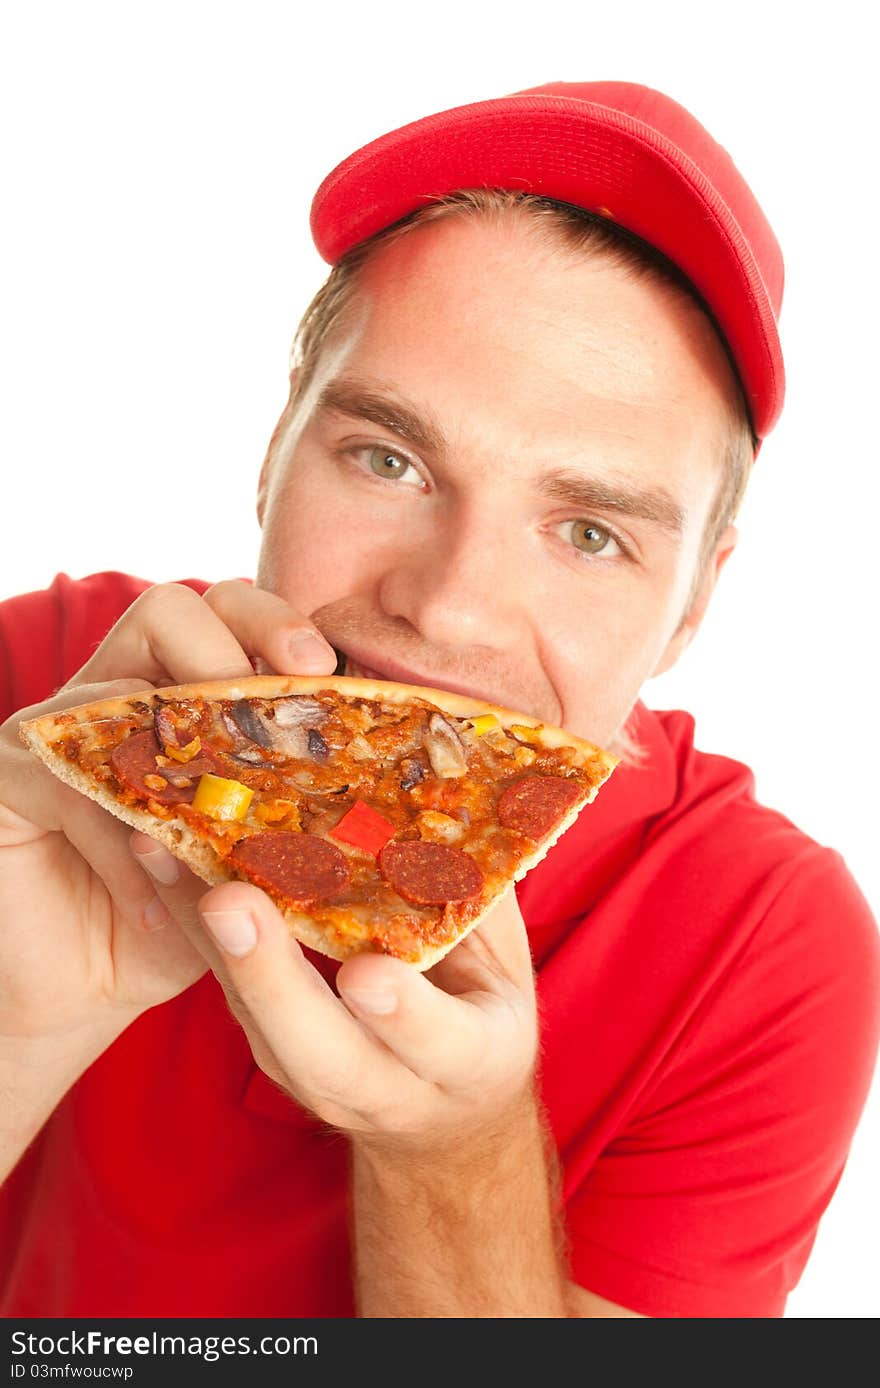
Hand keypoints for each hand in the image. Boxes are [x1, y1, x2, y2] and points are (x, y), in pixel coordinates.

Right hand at [0, 580, 337, 1054]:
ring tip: (219, 814)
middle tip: (278, 695)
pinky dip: (120, 848)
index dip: (277, 625)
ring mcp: (62, 729)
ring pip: (112, 686)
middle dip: (233, 643)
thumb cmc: (187, 917)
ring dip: (175, 751)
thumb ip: (301, 822)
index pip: (233, 616)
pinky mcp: (9, 776)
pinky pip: (68, 785)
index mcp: (190, 694)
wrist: (90, 987)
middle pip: (173, 609)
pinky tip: (155, 906)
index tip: (322, 666)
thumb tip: (383, 805)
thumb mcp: (257, 867)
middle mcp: (123, 690)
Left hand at [126, 840, 538, 1148]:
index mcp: (468, 1060)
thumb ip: (480, 901)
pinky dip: (197, 930)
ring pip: (257, 1022)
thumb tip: (473, 793)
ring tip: (171, 857)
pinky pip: (229, 992)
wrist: (442, 1120)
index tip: (367, 974)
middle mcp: (385, 1087)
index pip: (437, 1043)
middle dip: (270, 978)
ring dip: (210, 943)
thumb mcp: (506, 968)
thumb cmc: (481, 1014)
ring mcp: (314, 1079)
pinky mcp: (267, 1048)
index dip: (402, 1013)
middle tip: (230, 902)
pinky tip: (167, 862)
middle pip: (320, 1051)